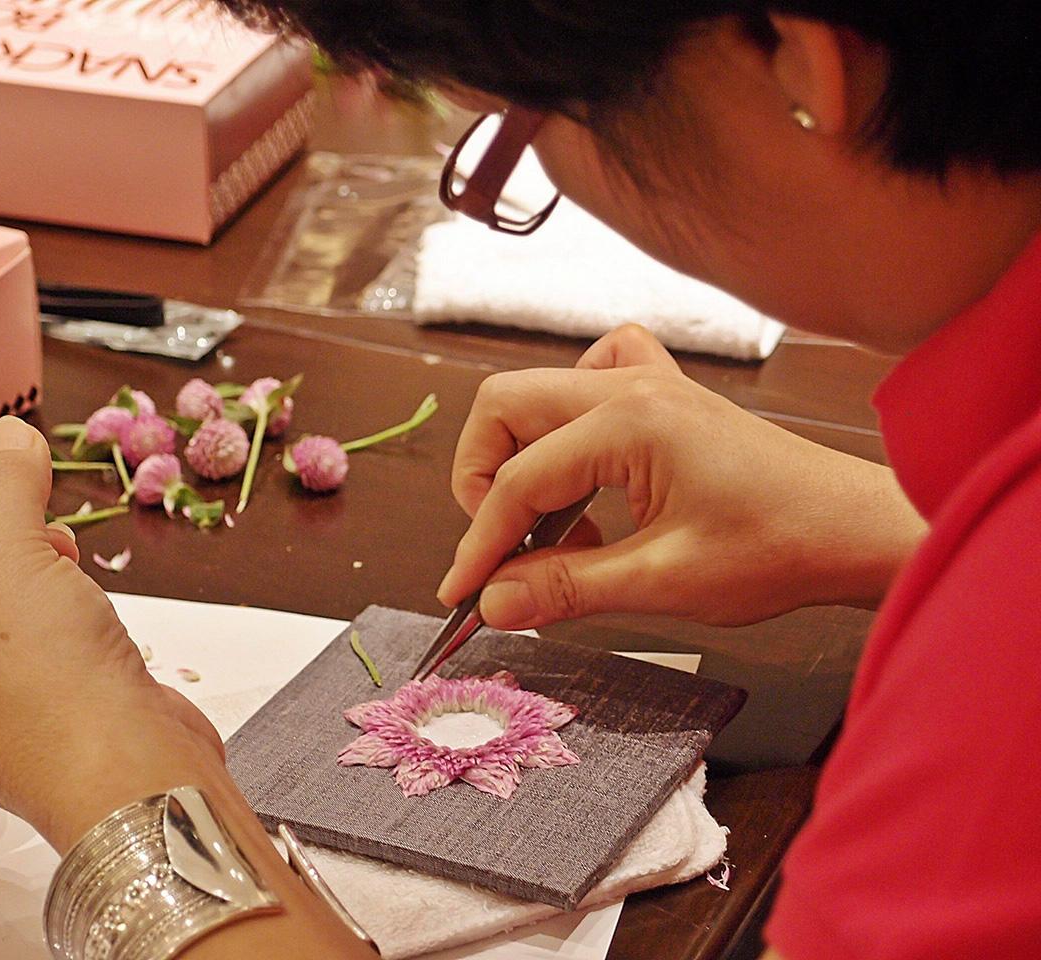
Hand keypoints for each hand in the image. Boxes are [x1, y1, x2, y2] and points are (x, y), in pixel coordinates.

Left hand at [0, 417, 223, 850]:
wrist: (134, 778)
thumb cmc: (52, 687)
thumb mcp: (16, 565)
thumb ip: (4, 490)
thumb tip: (9, 438)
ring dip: (1, 553)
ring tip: (42, 522)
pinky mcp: (38, 713)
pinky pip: (18, 638)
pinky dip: (36, 592)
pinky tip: (71, 569)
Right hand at [438, 325, 926, 628]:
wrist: (853, 528)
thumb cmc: (778, 548)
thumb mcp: (663, 582)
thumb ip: (567, 588)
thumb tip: (493, 600)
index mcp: (628, 422)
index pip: (518, 481)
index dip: (480, 544)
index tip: (463, 594)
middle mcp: (630, 386)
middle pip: (505, 408)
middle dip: (483, 480)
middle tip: (501, 548)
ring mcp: (648, 382)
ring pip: (540, 392)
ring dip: (522, 453)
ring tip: (555, 523)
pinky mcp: (664, 396)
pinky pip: (593, 375)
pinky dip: (568, 418)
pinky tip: (588, 464)